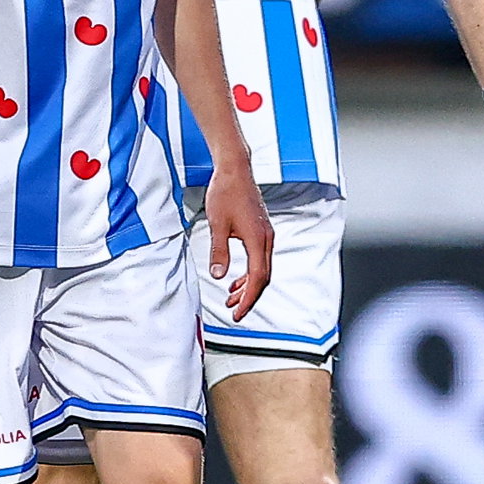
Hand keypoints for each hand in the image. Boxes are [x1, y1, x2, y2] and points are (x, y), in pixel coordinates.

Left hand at [200, 162, 276, 319]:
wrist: (235, 170)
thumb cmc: (226, 192)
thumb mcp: (217, 224)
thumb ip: (219, 252)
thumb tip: (219, 276)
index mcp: (258, 239)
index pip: (257, 278)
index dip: (248, 298)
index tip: (238, 313)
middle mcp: (266, 238)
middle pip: (263, 277)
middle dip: (249, 296)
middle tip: (234, 312)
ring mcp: (265, 234)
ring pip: (262, 268)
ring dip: (248, 286)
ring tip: (231, 297)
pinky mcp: (260, 230)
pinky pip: (259, 258)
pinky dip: (249, 272)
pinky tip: (235, 278)